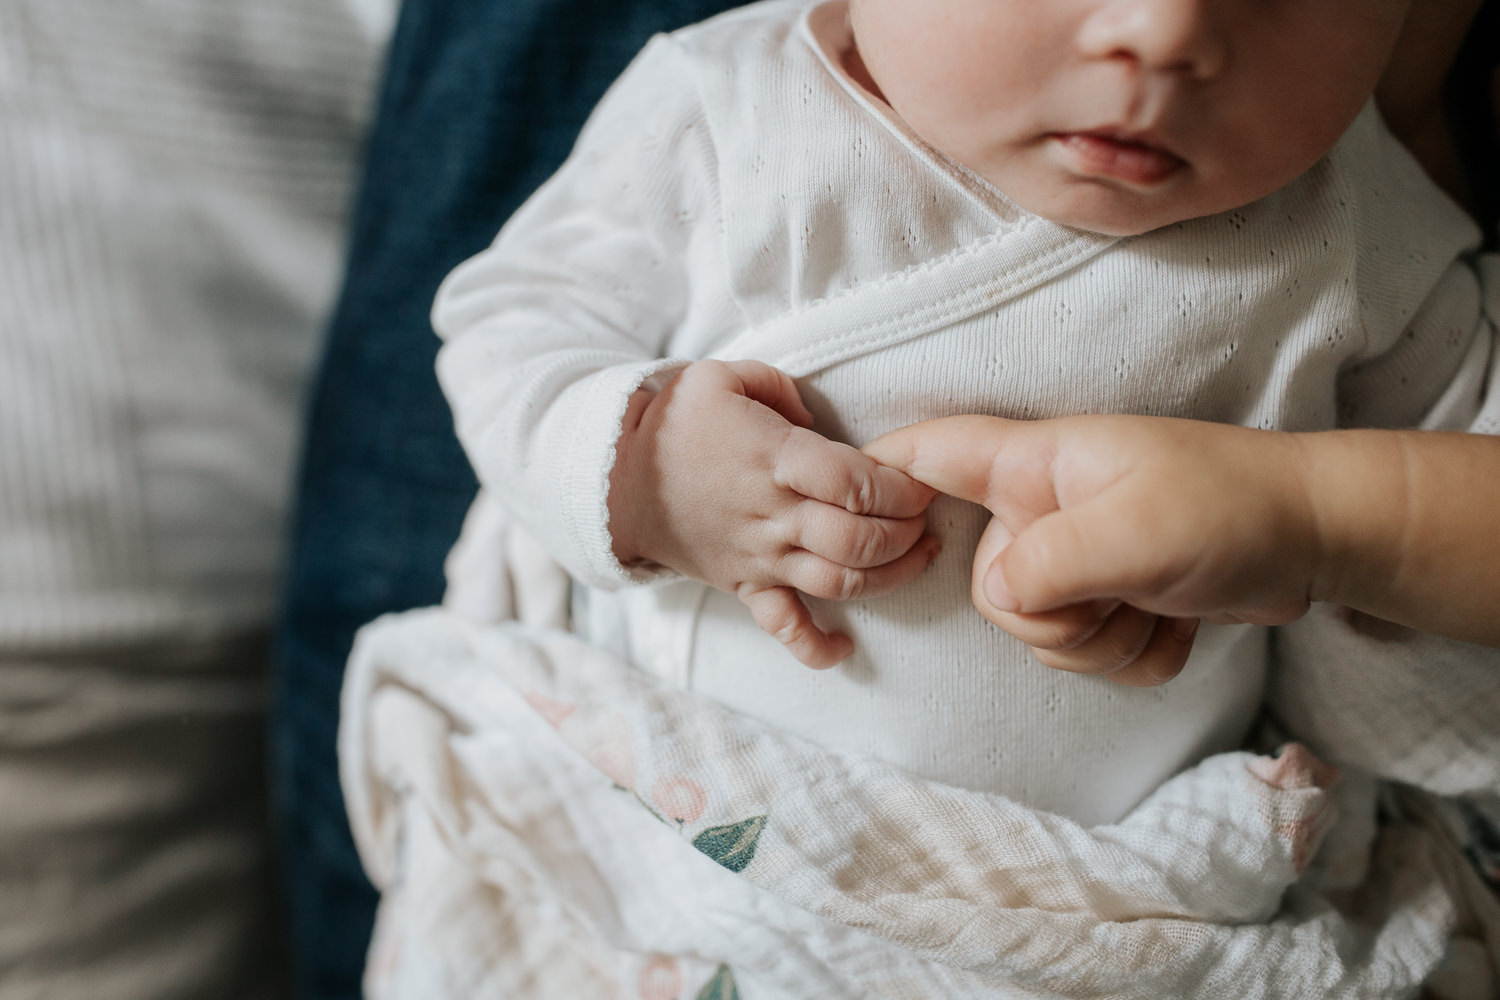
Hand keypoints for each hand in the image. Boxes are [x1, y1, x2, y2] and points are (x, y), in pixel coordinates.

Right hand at [610, 360, 938, 667]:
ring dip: (891, 576)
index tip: (924, 478)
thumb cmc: (677, 422)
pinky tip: (847, 646)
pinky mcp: (746, 584)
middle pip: (859, 539)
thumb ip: (782, 388)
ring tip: (919, 555)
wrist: (615, 478)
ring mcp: (760, 556)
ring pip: (840, 582)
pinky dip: (817, 647)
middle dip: (908, 531)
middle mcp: (772, 515)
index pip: (856, 483)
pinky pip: (784, 628)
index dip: (902, 487)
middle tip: (926, 515)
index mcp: (774, 458)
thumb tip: (818, 418)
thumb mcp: (725, 376)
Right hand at [866, 415, 1324, 684]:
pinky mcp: (1114, 599)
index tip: (859, 513)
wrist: (1317, 536)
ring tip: (1158, 602)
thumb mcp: (1134, 532)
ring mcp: (1080, 557)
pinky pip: (1091, 657)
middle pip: (992, 588)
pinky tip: (1175, 622)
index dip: (879, 477)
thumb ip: (1046, 567)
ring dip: (1105, 642)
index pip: (928, 455)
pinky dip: (1137, 656)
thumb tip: (996, 597)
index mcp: (1034, 467)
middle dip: (1053, 620)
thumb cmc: (1229, 507)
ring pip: (1043, 634)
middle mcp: (1044, 511)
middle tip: (1115, 592)